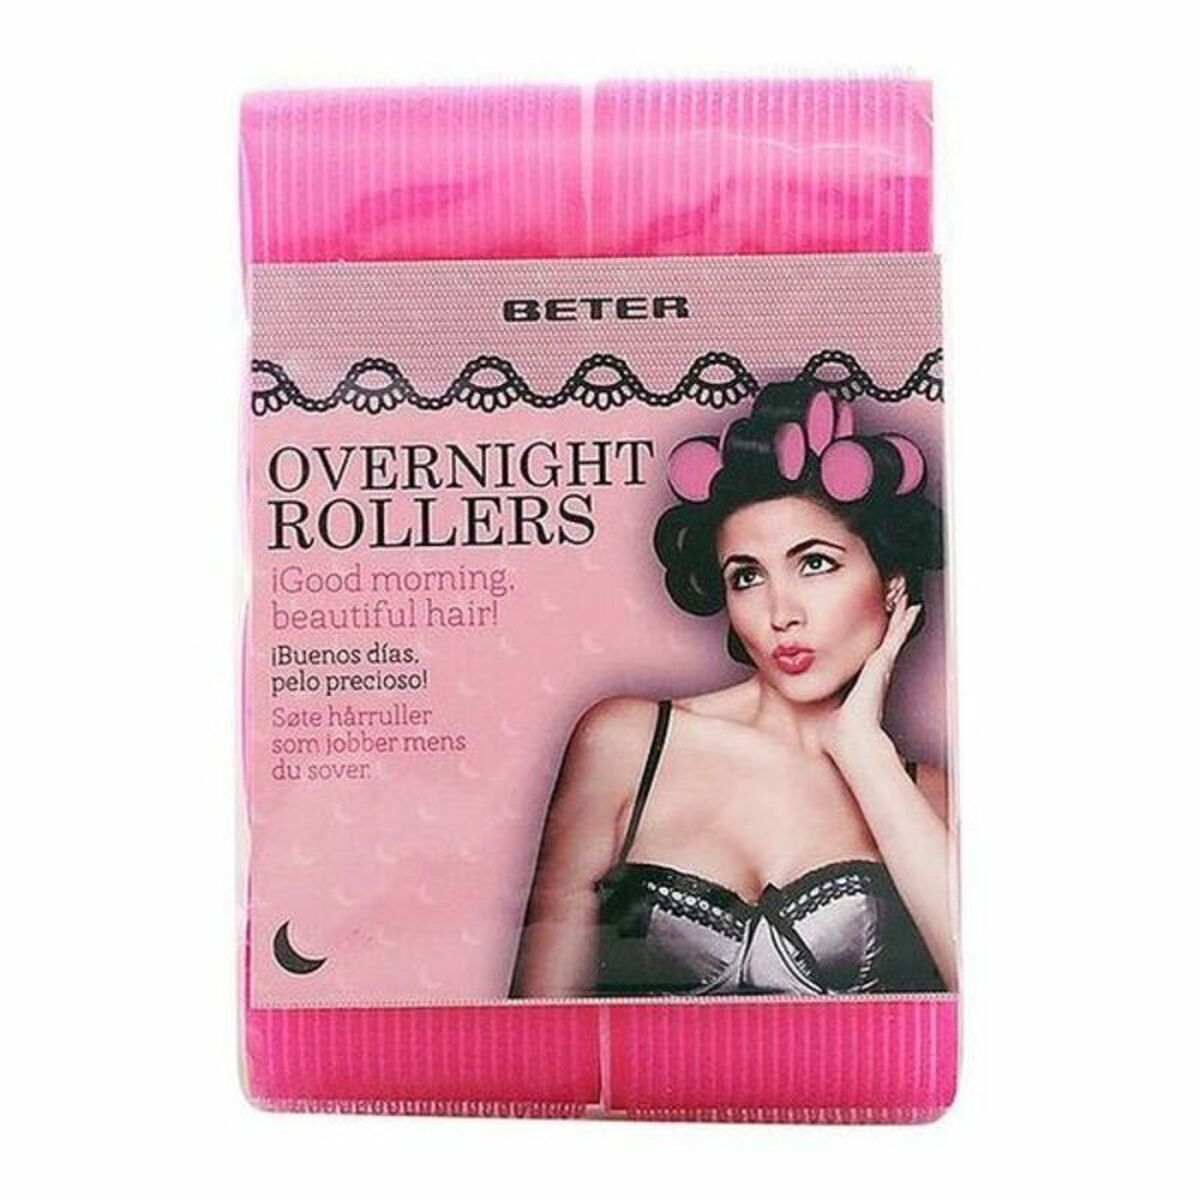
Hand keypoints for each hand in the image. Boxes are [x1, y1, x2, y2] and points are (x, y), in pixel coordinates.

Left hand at [820, 585, 920, 759]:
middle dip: (892, 622)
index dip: (877, 640)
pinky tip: (912, 609)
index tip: (877, 626)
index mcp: (864, 683)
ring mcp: (882, 667)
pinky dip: (905, 622)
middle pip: (886, 640)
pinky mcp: (884, 663)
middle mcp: (876, 673)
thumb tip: (795, 698)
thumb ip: (816, 702)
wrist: (850, 739)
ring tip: (907, 599)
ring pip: (894, 635)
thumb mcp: (824, 709)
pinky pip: (898, 636)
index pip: (871, 655)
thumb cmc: (838, 732)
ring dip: (901, 616)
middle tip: (899, 604)